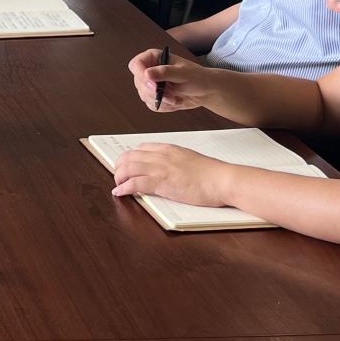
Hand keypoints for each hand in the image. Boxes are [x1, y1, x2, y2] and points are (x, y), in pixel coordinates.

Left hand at [111, 143, 234, 207]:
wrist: (222, 180)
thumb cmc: (213, 174)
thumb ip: (177, 162)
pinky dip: (124, 188)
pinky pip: (134, 184)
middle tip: (118, 175)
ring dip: (119, 177)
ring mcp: (160, 168)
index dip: (131, 157)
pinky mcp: (161, 183)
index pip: (142, 148)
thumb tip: (171, 170)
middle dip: (120, 166)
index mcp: (169, 149)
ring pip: (128, 168)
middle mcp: (161, 155)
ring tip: (117, 184)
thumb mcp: (190, 160)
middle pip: (130, 156)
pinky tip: (119, 192)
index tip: (127, 164)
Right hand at [126, 47, 218, 112]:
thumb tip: (147, 74)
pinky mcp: (155, 96)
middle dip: (154, 92)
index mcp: (154, 58)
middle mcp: (150, 69)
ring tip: (175, 99)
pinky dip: (163, 106)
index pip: (136, 64)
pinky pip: (151, 104)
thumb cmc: (197, 77)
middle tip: (170, 96)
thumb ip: (165, 72)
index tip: (154, 86)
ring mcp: (151, 84)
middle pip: (138, 82)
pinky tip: (174, 102)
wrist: (205, 91)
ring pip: (143, 95)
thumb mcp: (183, 73)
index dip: (141, 75)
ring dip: (160, 100)